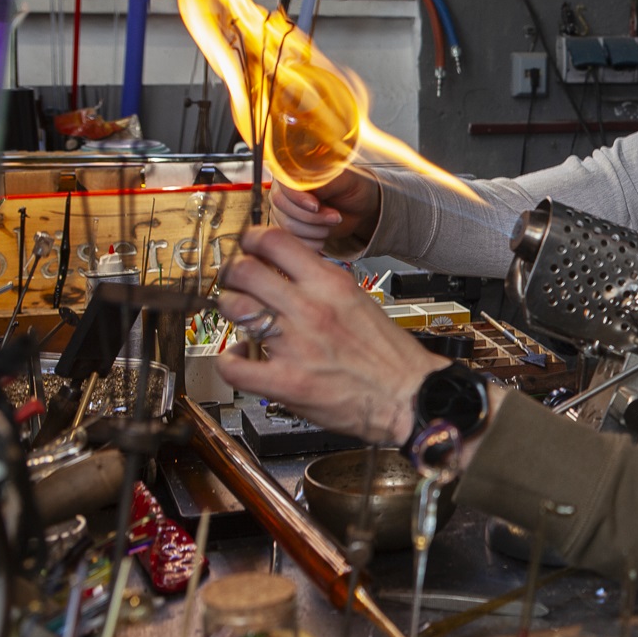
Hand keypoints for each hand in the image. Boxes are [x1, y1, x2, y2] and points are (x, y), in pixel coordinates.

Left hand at [216, 225, 444, 444]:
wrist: (409, 395)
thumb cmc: (391, 356)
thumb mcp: (360, 301)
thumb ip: (324, 286)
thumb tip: (294, 274)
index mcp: (331, 285)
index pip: (275, 241)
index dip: (252, 241)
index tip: (248, 248)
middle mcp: (310, 309)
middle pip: (244, 270)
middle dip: (232, 274)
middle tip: (235, 282)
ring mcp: (295, 345)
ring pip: (233, 309)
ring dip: (229, 311)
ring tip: (239, 318)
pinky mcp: (285, 382)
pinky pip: (234, 366)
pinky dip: (228, 360)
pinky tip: (239, 357)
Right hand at [269, 169, 381, 250]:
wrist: (358, 208)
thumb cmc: (353, 188)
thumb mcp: (347, 180)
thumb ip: (327, 182)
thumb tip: (310, 187)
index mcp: (295, 169)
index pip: (283, 184)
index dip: (298, 198)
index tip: (316, 207)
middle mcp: (284, 188)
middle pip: (282, 206)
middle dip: (312, 217)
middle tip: (336, 217)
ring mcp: (284, 209)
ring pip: (287, 225)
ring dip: (315, 230)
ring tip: (334, 222)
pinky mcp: (288, 227)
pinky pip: (291, 240)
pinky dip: (311, 241)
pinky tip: (325, 234)